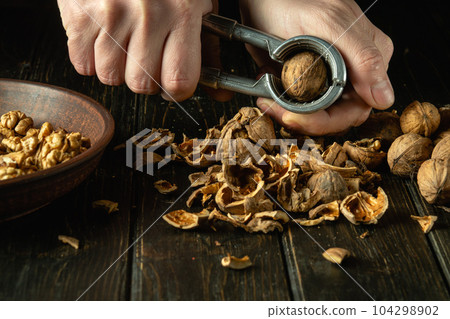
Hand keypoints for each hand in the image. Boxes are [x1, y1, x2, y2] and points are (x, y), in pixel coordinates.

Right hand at [57, 0, 212, 100]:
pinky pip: (82, 64)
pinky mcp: (80, 12)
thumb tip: (221, 95)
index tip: (172, 84)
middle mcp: (147, 15)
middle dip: (144, 79)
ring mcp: (110, 13)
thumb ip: (208, 51)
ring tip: (122, 46)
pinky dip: (90, 60)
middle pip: (142, 84)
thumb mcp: (197, 4)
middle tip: (145, 60)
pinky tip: (102, 41)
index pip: (179, 80)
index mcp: (182, 13)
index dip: (176, 91)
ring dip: (116, 69)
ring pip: (110, 76)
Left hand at [240, 0, 393, 134]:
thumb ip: (363, 58)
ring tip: (267, 95)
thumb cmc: (293, 2)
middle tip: (273, 107)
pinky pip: (302, 107)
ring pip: (317, 116)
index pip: (357, 109)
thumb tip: (385, 98)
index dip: (324, 120)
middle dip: (303, 119)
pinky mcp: (311, 83)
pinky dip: (282, 103)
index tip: (292, 116)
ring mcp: (332, 79)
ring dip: (288, 112)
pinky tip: (268, 88)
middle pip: (336, 117)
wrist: (264, 0)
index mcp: (370, 60)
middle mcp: (355, 73)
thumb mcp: (328, 23)